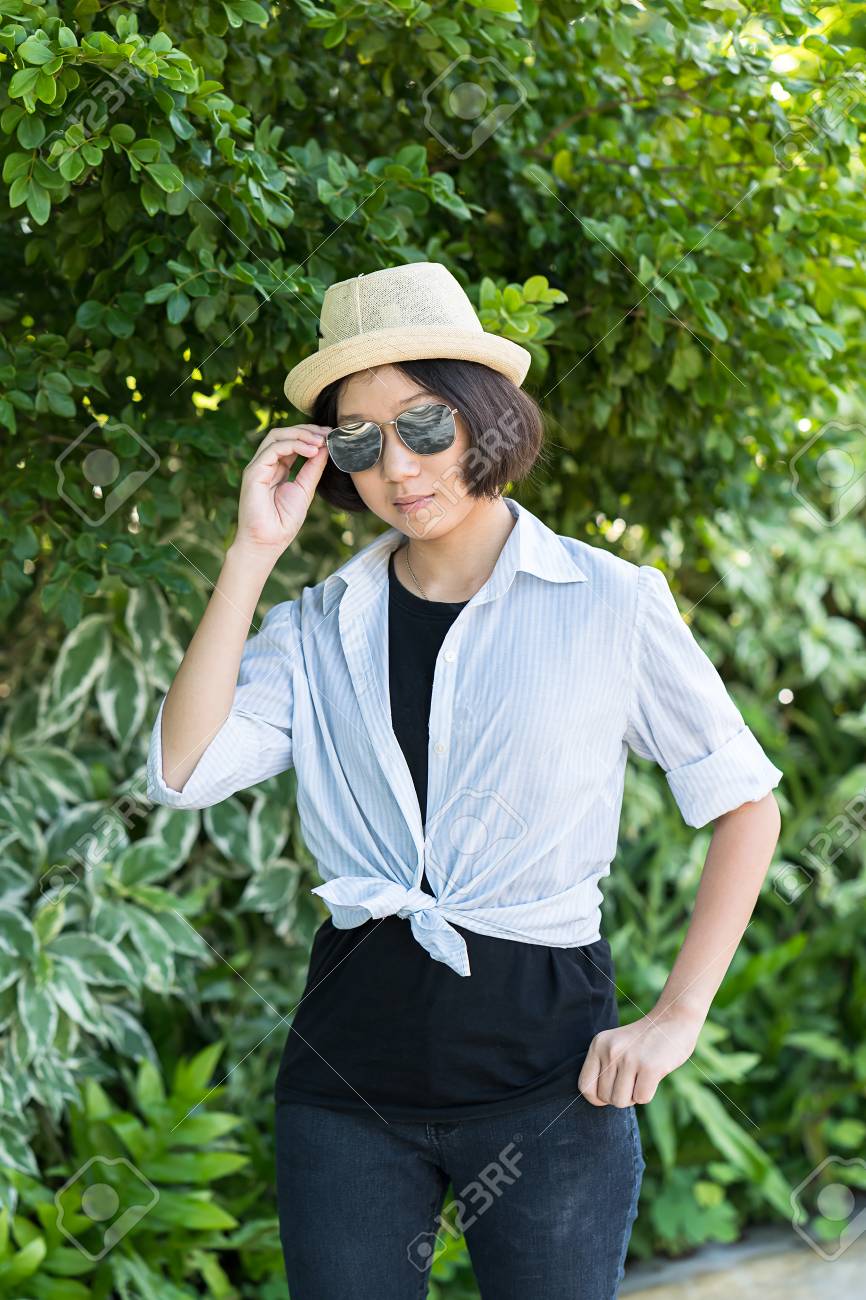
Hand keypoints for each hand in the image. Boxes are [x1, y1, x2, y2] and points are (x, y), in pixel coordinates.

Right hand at [234, 424, 330, 555]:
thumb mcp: (305, 489)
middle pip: (283, 434)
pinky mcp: (253, 472)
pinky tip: (312, 451)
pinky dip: (294, 445)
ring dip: (301, 435)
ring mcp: (257, 467)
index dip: (311, 436)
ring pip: (276, 436)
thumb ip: (313, 468)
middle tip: (328, 434)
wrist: (268, 542)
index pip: (292, 442)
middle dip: (307, 431)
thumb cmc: (283, 522)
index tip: (331, 436)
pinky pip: (273, 449)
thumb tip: (325, 448)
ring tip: (321, 442)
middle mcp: (265, 464)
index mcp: (277, 468)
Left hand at [578, 1005, 702, 1106]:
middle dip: (621, 1096)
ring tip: (641, 1078)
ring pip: (621, 1101)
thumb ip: (604, 1066)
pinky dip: (648, 1094)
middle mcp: (610, 1050)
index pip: (584, 1085)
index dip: (597, 1097)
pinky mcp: (649, 1067)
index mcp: (598, 1044)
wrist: (673, 1019)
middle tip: (633, 1080)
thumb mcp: (616, 1044)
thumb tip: (598, 1100)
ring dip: (633, 1096)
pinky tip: (653, 1076)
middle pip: (605, 1097)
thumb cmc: (644, 1040)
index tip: (611, 1092)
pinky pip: (641, 1098)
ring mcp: (629, 1058)